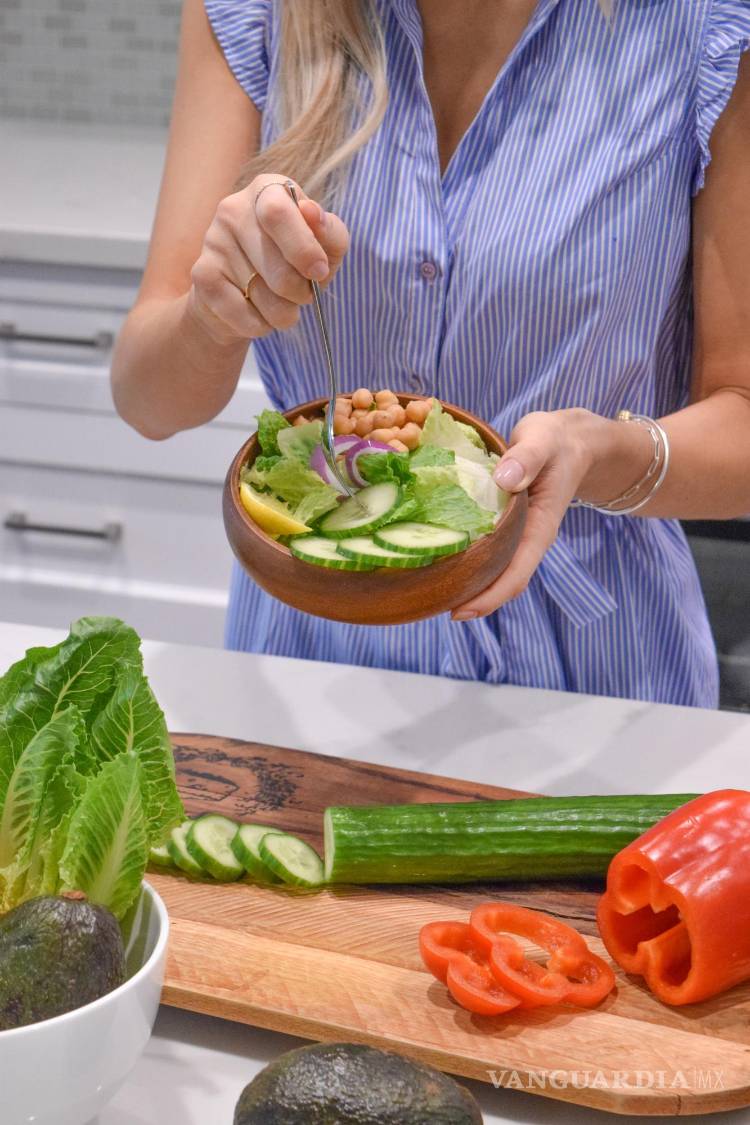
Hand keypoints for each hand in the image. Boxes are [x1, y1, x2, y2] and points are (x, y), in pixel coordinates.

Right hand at [187, 174, 349, 344]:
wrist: (240, 297)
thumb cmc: (291, 265)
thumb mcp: (324, 247)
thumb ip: (330, 233)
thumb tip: (313, 214)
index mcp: (267, 191)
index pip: (279, 213)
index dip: (304, 250)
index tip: (319, 273)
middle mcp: (234, 209)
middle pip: (278, 266)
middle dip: (301, 292)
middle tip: (302, 295)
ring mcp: (213, 241)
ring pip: (263, 296)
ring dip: (283, 313)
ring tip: (280, 305)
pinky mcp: (202, 275)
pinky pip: (245, 315)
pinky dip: (261, 325)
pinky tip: (258, 314)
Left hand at [452, 409, 598, 619]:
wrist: (574, 441)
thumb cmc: (558, 440)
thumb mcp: (544, 440)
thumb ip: (527, 457)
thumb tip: (505, 480)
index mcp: (541, 527)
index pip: (517, 574)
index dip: (489, 597)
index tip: (459, 612)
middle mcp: (529, 538)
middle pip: (502, 581)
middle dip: (472, 600)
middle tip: (431, 606)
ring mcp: (519, 534)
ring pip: (495, 570)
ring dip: (469, 584)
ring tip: (431, 592)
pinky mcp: (508, 525)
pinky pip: (489, 551)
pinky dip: (468, 560)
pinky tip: (442, 558)